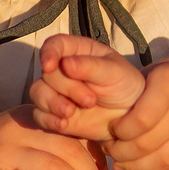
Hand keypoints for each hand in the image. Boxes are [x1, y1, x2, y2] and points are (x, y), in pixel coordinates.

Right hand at [30, 35, 148, 140]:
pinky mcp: (54, 113)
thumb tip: (65, 64)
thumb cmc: (125, 87)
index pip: (55, 44)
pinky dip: (48, 119)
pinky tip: (63, 124)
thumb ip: (90, 67)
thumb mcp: (114, 72)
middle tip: (90, 100)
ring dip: (51, 103)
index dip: (48, 53)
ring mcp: (57, 91)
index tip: (49, 66)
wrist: (130, 117)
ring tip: (70, 113)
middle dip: (65, 87)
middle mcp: (63, 69)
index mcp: (79, 51)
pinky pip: (39, 115)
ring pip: (38, 92)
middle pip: (47, 73)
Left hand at [97, 52, 168, 169]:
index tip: (112, 136)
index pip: (137, 121)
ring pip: (164, 162)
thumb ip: (137, 91)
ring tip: (129, 166)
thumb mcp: (164, 71)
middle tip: (114, 155)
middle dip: (123, 155)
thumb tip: (98, 114)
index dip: (118, 136)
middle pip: (147, 145)